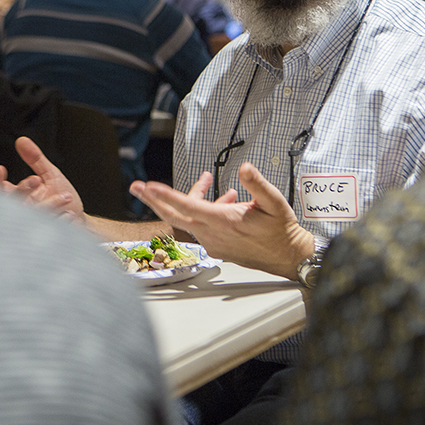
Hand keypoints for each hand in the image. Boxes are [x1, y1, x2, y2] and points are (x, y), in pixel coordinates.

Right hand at [0, 137, 84, 223]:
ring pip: (32, 214)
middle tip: (35, 179)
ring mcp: (32, 223)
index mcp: (17, 196)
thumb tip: (21, 140)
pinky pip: (48, 227)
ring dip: (49, 204)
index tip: (0, 168)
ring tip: (65, 196)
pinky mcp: (45, 233)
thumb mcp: (49, 174)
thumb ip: (35, 159)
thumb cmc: (60, 194)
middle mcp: (21, 210)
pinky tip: (69, 213)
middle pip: (11, 202)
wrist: (77, 218)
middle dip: (22, 190)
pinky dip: (60, 220)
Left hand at [129, 162, 315, 279]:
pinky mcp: (217, 245)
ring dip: (190, 198)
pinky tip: (225, 198)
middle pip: (174, 216)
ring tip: (205, 180)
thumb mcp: (275, 202)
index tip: (148, 186)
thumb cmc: (281, 231)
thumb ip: (257, 184)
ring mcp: (213, 241)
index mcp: (223, 222)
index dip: (165, 195)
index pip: (186, 207)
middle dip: (153, 200)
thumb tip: (244, 168)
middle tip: (136, 187)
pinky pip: (201, 225)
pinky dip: (205, 209)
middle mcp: (213, 234)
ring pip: (189, 218)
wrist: (288, 256)